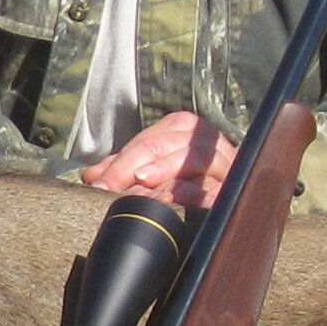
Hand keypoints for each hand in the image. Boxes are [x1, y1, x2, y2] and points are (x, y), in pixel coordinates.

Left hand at [83, 111, 233, 207]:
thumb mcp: (151, 167)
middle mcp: (205, 138)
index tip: (97, 184)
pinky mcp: (232, 188)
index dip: (119, 164)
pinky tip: (172, 198)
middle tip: (108, 188)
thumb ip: (122, 168)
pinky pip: (213, 186)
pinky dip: (191, 192)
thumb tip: (92, 176)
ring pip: (193, 158)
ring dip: (164, 171)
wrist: (234, 192)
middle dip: (131, 167)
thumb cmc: (186, 177)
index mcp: (183, 127)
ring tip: (141, 182)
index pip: (147, 141)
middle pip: (165, 146)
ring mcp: (222, 162)